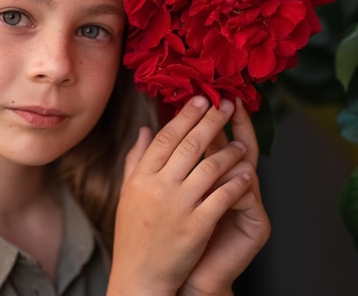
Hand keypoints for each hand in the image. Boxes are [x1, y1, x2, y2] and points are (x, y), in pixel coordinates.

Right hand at [107, 96, 258, 295]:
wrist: (139, 276)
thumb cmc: (134, 235)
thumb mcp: (128, 193)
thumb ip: (136, 159)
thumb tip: (145, 130)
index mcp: (140, 177)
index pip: (165, 137)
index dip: (185, 116)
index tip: (200, 99)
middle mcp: (157, 186)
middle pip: (189, 144)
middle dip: (211, 120)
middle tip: (226, 104)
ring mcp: (177, 206)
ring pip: (209, 167)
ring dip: (229, 151)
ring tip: (241, 142)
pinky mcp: (196, 226)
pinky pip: (222, 197)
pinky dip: (236, 182)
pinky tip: (247, 173)